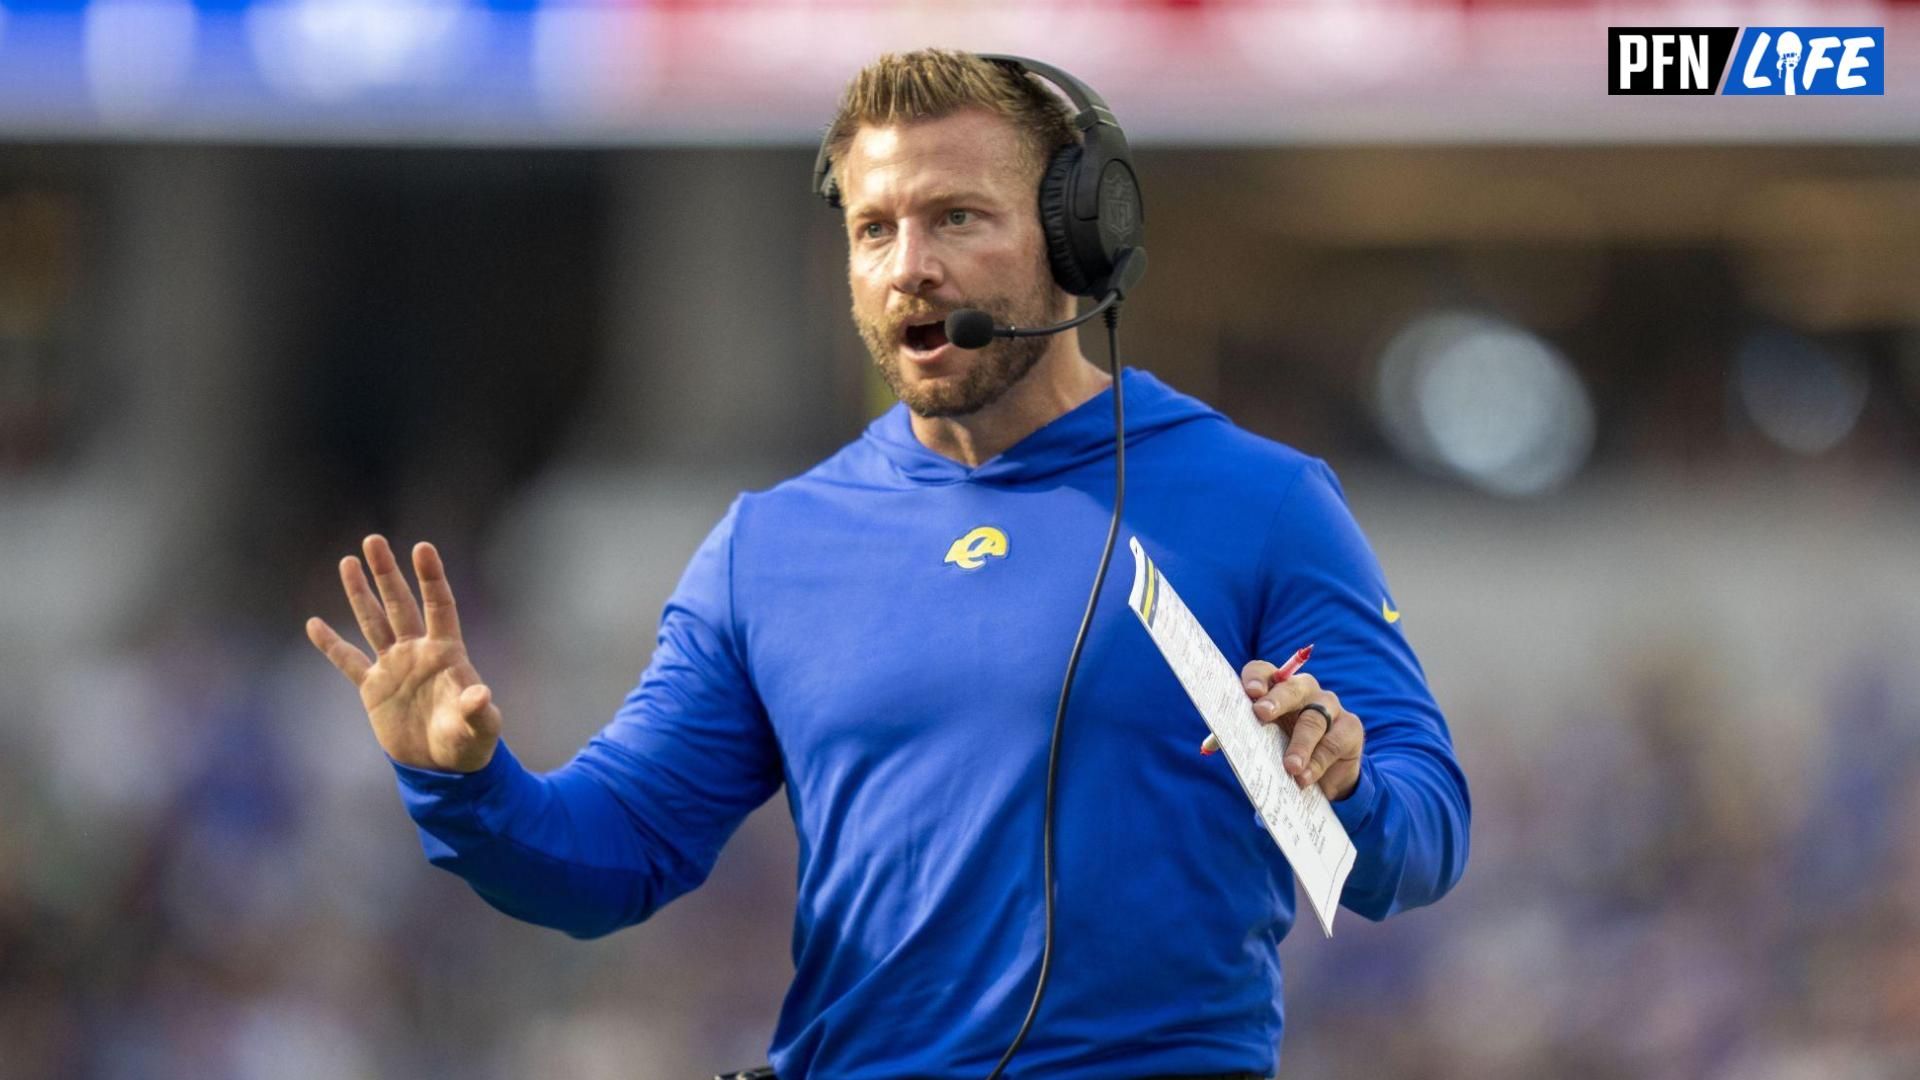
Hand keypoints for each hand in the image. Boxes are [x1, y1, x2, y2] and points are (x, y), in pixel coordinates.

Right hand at [306, 535, 501, 772]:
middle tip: (373, 540)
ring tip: (347, 562)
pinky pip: (348, 661)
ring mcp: (394, 666)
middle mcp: (418, 651)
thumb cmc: (470, 743)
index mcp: (447, 652)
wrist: (443, 766)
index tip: (422, 547)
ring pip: (373, 622)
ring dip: (360, 593)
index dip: (431, 578)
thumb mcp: (479, 728)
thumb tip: (481, 695)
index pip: (439, 606)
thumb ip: (478, 710)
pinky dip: (331, 645)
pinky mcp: (373, 688)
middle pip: (400, 604)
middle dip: (386, 573)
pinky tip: (314, 623)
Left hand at [1239, 659, 1363, 800]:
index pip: (1265, 671)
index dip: (1256, 678)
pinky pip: (1334, 741)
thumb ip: (1239, 736)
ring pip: (1314, 718)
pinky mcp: (1350, 728)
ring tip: (1290, 767)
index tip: (1250, 692)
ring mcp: (1330, 707)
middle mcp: (1305, 690)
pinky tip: (1306, 777)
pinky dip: (1319, 761)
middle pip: (1292, 687)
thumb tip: (1210, 744)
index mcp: (1277, 688)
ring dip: (1300, 744)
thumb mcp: (1262, 742)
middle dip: (1277, 699)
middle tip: (1261, 714)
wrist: (1326, 774)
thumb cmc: (1284, 748)